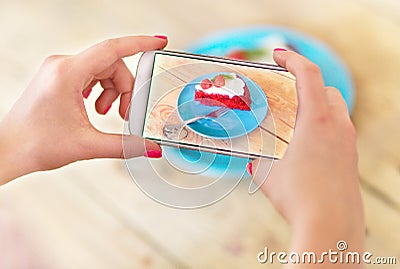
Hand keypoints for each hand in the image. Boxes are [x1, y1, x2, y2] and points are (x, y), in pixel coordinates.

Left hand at [0, 35, 167, 183]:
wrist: (9, 149)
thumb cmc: (35, 143)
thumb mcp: (86, 144)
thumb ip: (124, 145)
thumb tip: (149, 147)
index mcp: (67, 74)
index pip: (112, 49)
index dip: (140, 44)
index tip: (158, 42)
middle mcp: (62, 65)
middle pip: (111, 64)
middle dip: (124, 88)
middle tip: (125, 113)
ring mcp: (59, 70)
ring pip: (102, 69)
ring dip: (112, 91)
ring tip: (106, 113)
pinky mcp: (58, 77)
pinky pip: (90, 74)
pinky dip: (100, 90)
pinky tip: (96, 107)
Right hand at [249, 50, 363, 266]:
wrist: (331, 226)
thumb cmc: (299, 197)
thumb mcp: (267, 174)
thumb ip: (259, 161)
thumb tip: (253, 160)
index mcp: (317, 120)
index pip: (308, 74)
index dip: (291, 58)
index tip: (278, 54)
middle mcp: (338, 126)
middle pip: (326, 90)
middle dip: (306, 83)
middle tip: (285, 90)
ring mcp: (348, 142)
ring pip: (335, 110)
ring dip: (316, 106)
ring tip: (295, 119)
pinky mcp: (350, 158)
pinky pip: (338, 130)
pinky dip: (323, 126)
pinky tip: (306, 145)